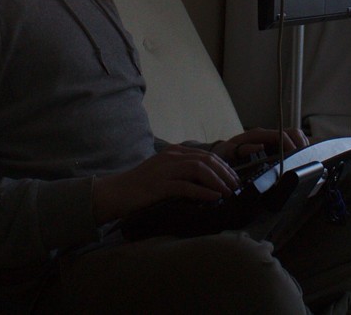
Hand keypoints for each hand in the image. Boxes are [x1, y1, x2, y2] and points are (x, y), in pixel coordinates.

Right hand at [92, 144, 238, 222]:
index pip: (206, 155)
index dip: (224, 167)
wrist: (114, 193)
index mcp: (174, 152)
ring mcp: (165, 170)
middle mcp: (171, 157)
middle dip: (225, 174)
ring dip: (217, 182)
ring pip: (199, 170)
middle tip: (236, 188)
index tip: (234, 180)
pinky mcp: (159, 185)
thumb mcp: (164, 173)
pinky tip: (214, 198)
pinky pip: (186, 187)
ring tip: (228, 193)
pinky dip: (203, 192)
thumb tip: (207, 184)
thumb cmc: (140, 187)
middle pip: (206, 160)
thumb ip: (182, 173)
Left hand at [213, 127, 308, 162]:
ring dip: (302, 147)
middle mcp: (267, 134)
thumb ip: (242, 149)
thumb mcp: (228, 153)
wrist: (221, 155)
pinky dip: (299, 149)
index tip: (296, 159)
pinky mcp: (274, 146)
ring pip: (294, 137)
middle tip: (303, 162)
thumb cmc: (224, 154)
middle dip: (300, 145)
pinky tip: (300, 161)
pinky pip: (292, 143)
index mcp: (257, 135)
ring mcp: (271, 139)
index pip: (281, 135)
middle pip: (292, 133)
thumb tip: (261, 146)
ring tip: (304, 162)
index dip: (291, 146)